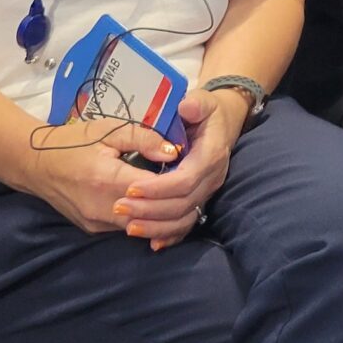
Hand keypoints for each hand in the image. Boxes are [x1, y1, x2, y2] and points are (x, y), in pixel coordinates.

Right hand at [18, 115, 182, 234]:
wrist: (34, 164)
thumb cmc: (72, 141)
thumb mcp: (108, 130)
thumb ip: (143, 138)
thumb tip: (174, 151)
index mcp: (107, 179)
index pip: (154, 189)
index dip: (176, 182)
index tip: (191, 170)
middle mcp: (102, 207)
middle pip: (150, 216)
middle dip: (174, 205)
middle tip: (193, 191)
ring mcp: (97, 222)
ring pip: (141, 227)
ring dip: (161, 217)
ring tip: (181, 201)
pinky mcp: (93, 229)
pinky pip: (126, 229)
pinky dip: (144, 221)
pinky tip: (158, 209)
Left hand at [119, 91, 240, 250]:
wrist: (223, 122)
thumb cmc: (206, 111)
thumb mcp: (203, 100)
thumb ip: (196, 103)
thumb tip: (185, 107)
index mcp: (210, 156)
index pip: (184, 180)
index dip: (158, 187)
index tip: (131, 188)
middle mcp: (212, 178)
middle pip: (182, 204)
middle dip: (150, 209)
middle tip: (119, 207)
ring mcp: (207, 192)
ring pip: (184, 218)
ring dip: (156, 226)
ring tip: (128, 226)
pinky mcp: (200, 200)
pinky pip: (187, 224)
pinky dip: (170, 235)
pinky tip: (151, 243)